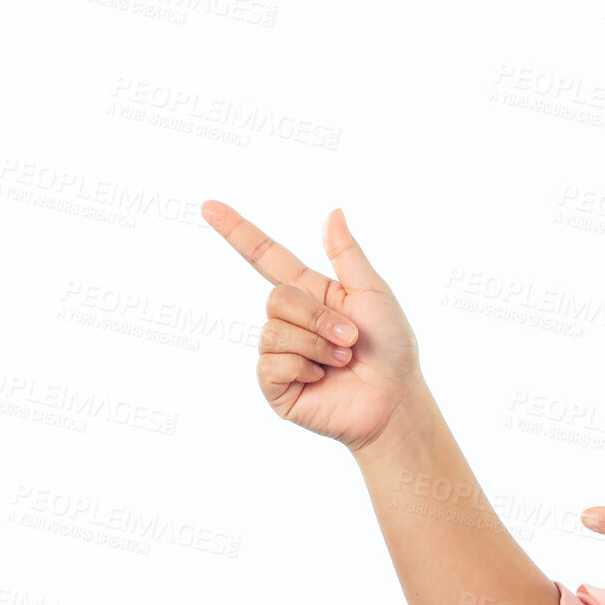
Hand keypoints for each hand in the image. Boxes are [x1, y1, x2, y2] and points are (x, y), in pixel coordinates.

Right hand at [202, 199, 421, 452]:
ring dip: (317, 344)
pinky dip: (303, 368)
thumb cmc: (391, 347)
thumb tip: (333, 212)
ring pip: (274, 331)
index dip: (237, 232)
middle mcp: (291, 322)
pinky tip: (321, 379)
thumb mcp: (373, 293)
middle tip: (351, 338)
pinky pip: (271, 364)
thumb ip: (347, 254)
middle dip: (318, 318)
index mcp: (311, 294)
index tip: (208, 206)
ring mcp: (280, 354)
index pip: (266, 257)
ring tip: (342, 361)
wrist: (395, 399)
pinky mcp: (276, 386)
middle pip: (276, 298)